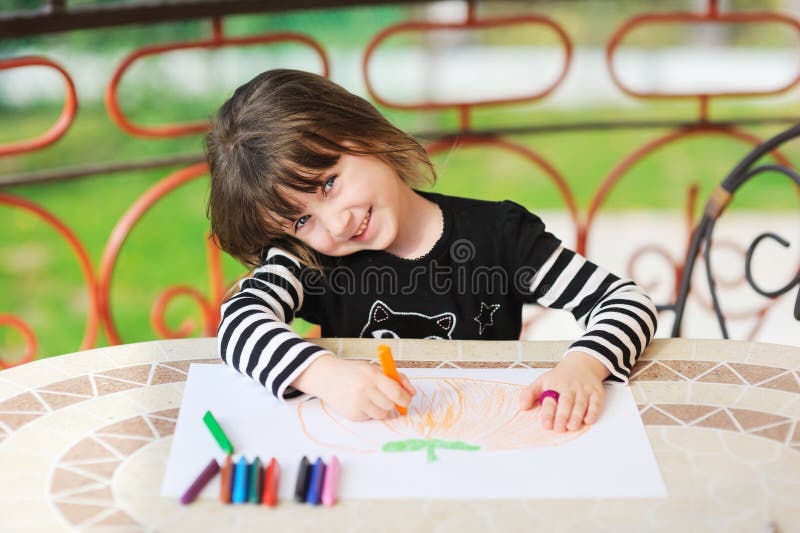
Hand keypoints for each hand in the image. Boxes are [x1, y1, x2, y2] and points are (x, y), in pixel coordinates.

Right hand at [292, 355, 415, 420]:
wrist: (327, 377)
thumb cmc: (354, 372)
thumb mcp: (374, 368)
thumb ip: (396, 378)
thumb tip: (412, 393)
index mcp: (373, 375)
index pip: (396, 392)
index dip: (404, 398)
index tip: (405, 399)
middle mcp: (364, 389)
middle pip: (391, 405)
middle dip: (392, 402)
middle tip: (385, 396)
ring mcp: (357, 403)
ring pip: (382, 414)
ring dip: (382, 408)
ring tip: (372, 399)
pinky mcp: (352, 414)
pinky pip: (370, 418)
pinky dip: (370, 412)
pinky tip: (361, 402)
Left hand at [519, 351, 608, 431]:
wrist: (581, 364)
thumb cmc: (559, 377)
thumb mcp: (542, 381)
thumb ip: (530, 393)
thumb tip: (522, 406)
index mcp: (553, 385)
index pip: (550, 400)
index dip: (547, 413)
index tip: (546, 425)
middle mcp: (568, 388)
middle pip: (565, 402)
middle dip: (562, 416)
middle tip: (559, 429)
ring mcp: (583, 390)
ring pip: (580, 403)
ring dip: (576, 416)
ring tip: (572, 427)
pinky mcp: (595, 392)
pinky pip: (595, 402)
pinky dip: (593, 412)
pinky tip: (589, 420)